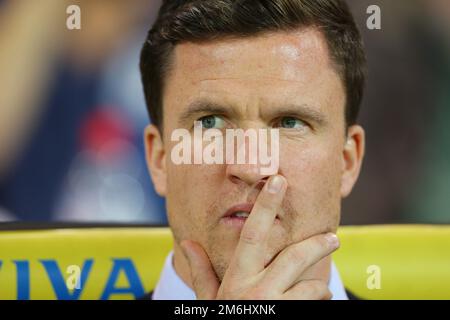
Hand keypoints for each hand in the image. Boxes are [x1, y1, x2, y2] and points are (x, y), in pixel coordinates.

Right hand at [181, 175, 339, 299]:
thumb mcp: (209, 302)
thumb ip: (201, 272)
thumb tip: (186, 243)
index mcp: (237, 280)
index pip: (252, 234)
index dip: (265, 205)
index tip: (279, 181)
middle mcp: (258, 293)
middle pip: (293, 258)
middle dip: (316, 244)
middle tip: (333, 237)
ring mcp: (277, 310)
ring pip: (312, 287)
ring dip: (318, 285)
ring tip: (319, 286)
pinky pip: (315, 305)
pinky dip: (318, 301)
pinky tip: (313, 302)